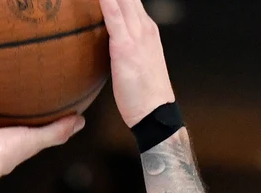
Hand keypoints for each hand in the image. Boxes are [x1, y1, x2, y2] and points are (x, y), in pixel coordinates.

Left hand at [100, 0, 175, 125]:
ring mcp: (136, 34)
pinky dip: (105, 1)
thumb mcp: (131, 66)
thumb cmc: (141, 95)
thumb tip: (105, 50)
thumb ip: (120, 51)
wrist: (156, 113)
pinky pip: (113, 15)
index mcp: (145, 29)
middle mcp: (144, 26)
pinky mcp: (126, 46)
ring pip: (121, 0)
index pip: (128, 0)